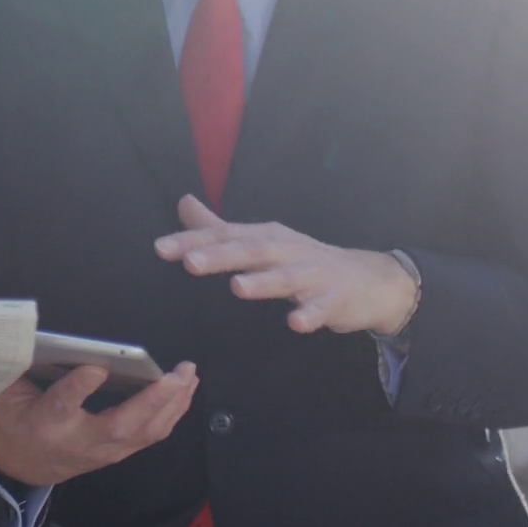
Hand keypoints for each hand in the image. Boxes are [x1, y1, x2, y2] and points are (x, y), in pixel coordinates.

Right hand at [0, 363, 199, 486]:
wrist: (23, 466)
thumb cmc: (13, 421)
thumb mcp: (2, 392)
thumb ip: (13, 366)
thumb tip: (25, 332)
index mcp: (45, 422)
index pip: (63, 404)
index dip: (80, 387)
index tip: (97, 367)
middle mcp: (79, 439)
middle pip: (120, 424)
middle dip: (152, 400)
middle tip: (176, 374)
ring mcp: (103, 450)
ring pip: (144, 432)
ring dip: (172, 405)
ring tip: (189, 376)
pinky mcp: (118, 451)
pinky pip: (152, 435)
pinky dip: (173, 413)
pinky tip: (185, 392)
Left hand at [154, 194, 417, 335]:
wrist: (368, 280)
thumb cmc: (303, 262)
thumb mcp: (261, 241)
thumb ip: (219, 228)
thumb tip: (184, 203)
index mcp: (264, 237)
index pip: (223, 235)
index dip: (191, 241)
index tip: (160, 249)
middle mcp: (285, 250)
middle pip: (250, 250)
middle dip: (220, 255)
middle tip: (190, 262)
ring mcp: (312, 274)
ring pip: (285, 277)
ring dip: (262, 282)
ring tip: (237, 287)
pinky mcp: (335, 299)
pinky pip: (322, 308)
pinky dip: (310, 314)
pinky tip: (297, 323)